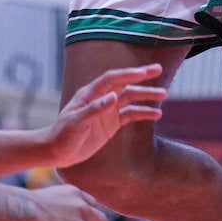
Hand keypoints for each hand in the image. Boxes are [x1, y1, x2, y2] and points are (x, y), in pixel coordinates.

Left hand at [43, 64, 164, 165]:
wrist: (57, 151)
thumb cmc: (62, 135)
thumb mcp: (76, 123)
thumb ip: (95, 109)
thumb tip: (114, 96)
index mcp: (90, 94)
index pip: (111, 79)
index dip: (127, 74)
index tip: (143, 72)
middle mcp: (101, 98)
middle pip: (124, 84)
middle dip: (141, 77)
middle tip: (158, 69)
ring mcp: (107, 110)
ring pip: (130, 98)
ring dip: (146, 95)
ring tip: (164, 94)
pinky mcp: (111, 123)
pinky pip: (130, 115)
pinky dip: (143, 113)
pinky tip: (157, 114)